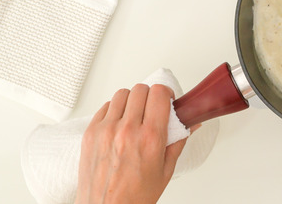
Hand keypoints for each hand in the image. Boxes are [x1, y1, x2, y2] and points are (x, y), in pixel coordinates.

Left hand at [75, 84, 189, 203]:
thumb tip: (190, 124)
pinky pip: (105, 107)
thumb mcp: (166, 170)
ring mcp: (106, 130)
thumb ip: (179, 141)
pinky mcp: (90, 134)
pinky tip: (119, 123)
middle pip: (140, 89)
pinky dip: (114, 110)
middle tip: (152, 108)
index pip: (158, 93)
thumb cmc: (134, 196)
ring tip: (135, 115)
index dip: (165, 93)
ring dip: (131, 100)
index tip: (166, 100)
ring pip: (121, 94)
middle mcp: (126, 130)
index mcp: (149, 138)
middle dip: (150, 96)